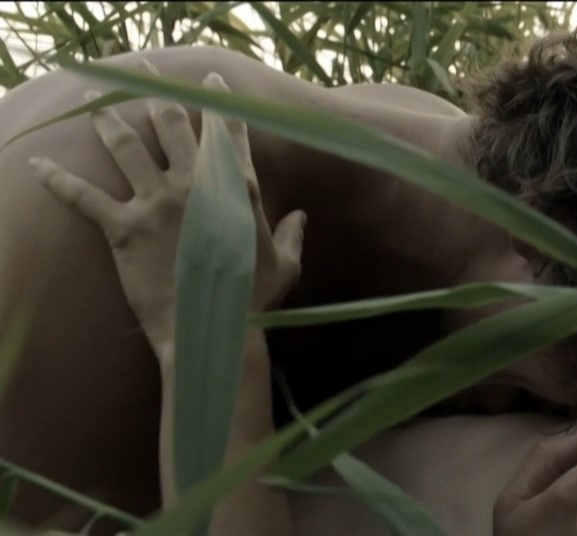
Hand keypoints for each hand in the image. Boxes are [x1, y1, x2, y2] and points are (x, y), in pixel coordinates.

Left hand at [31, 61, 305, 341]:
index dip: (218, 102)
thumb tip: (300, 217)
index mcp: (237, 189)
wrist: (216, 329)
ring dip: (105, 118)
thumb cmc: (255, 300)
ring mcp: (158, 202)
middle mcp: (196, 184)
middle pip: (173, 123)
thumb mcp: (286, 264)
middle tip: (143, 70)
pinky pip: (83, 197)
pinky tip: (37, 166)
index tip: (210, 79)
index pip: (228, 133)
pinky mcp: (124, 228)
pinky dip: (57, 180)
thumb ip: (292, 234)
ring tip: (90, 98)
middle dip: (157, 90)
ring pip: (125, 145)